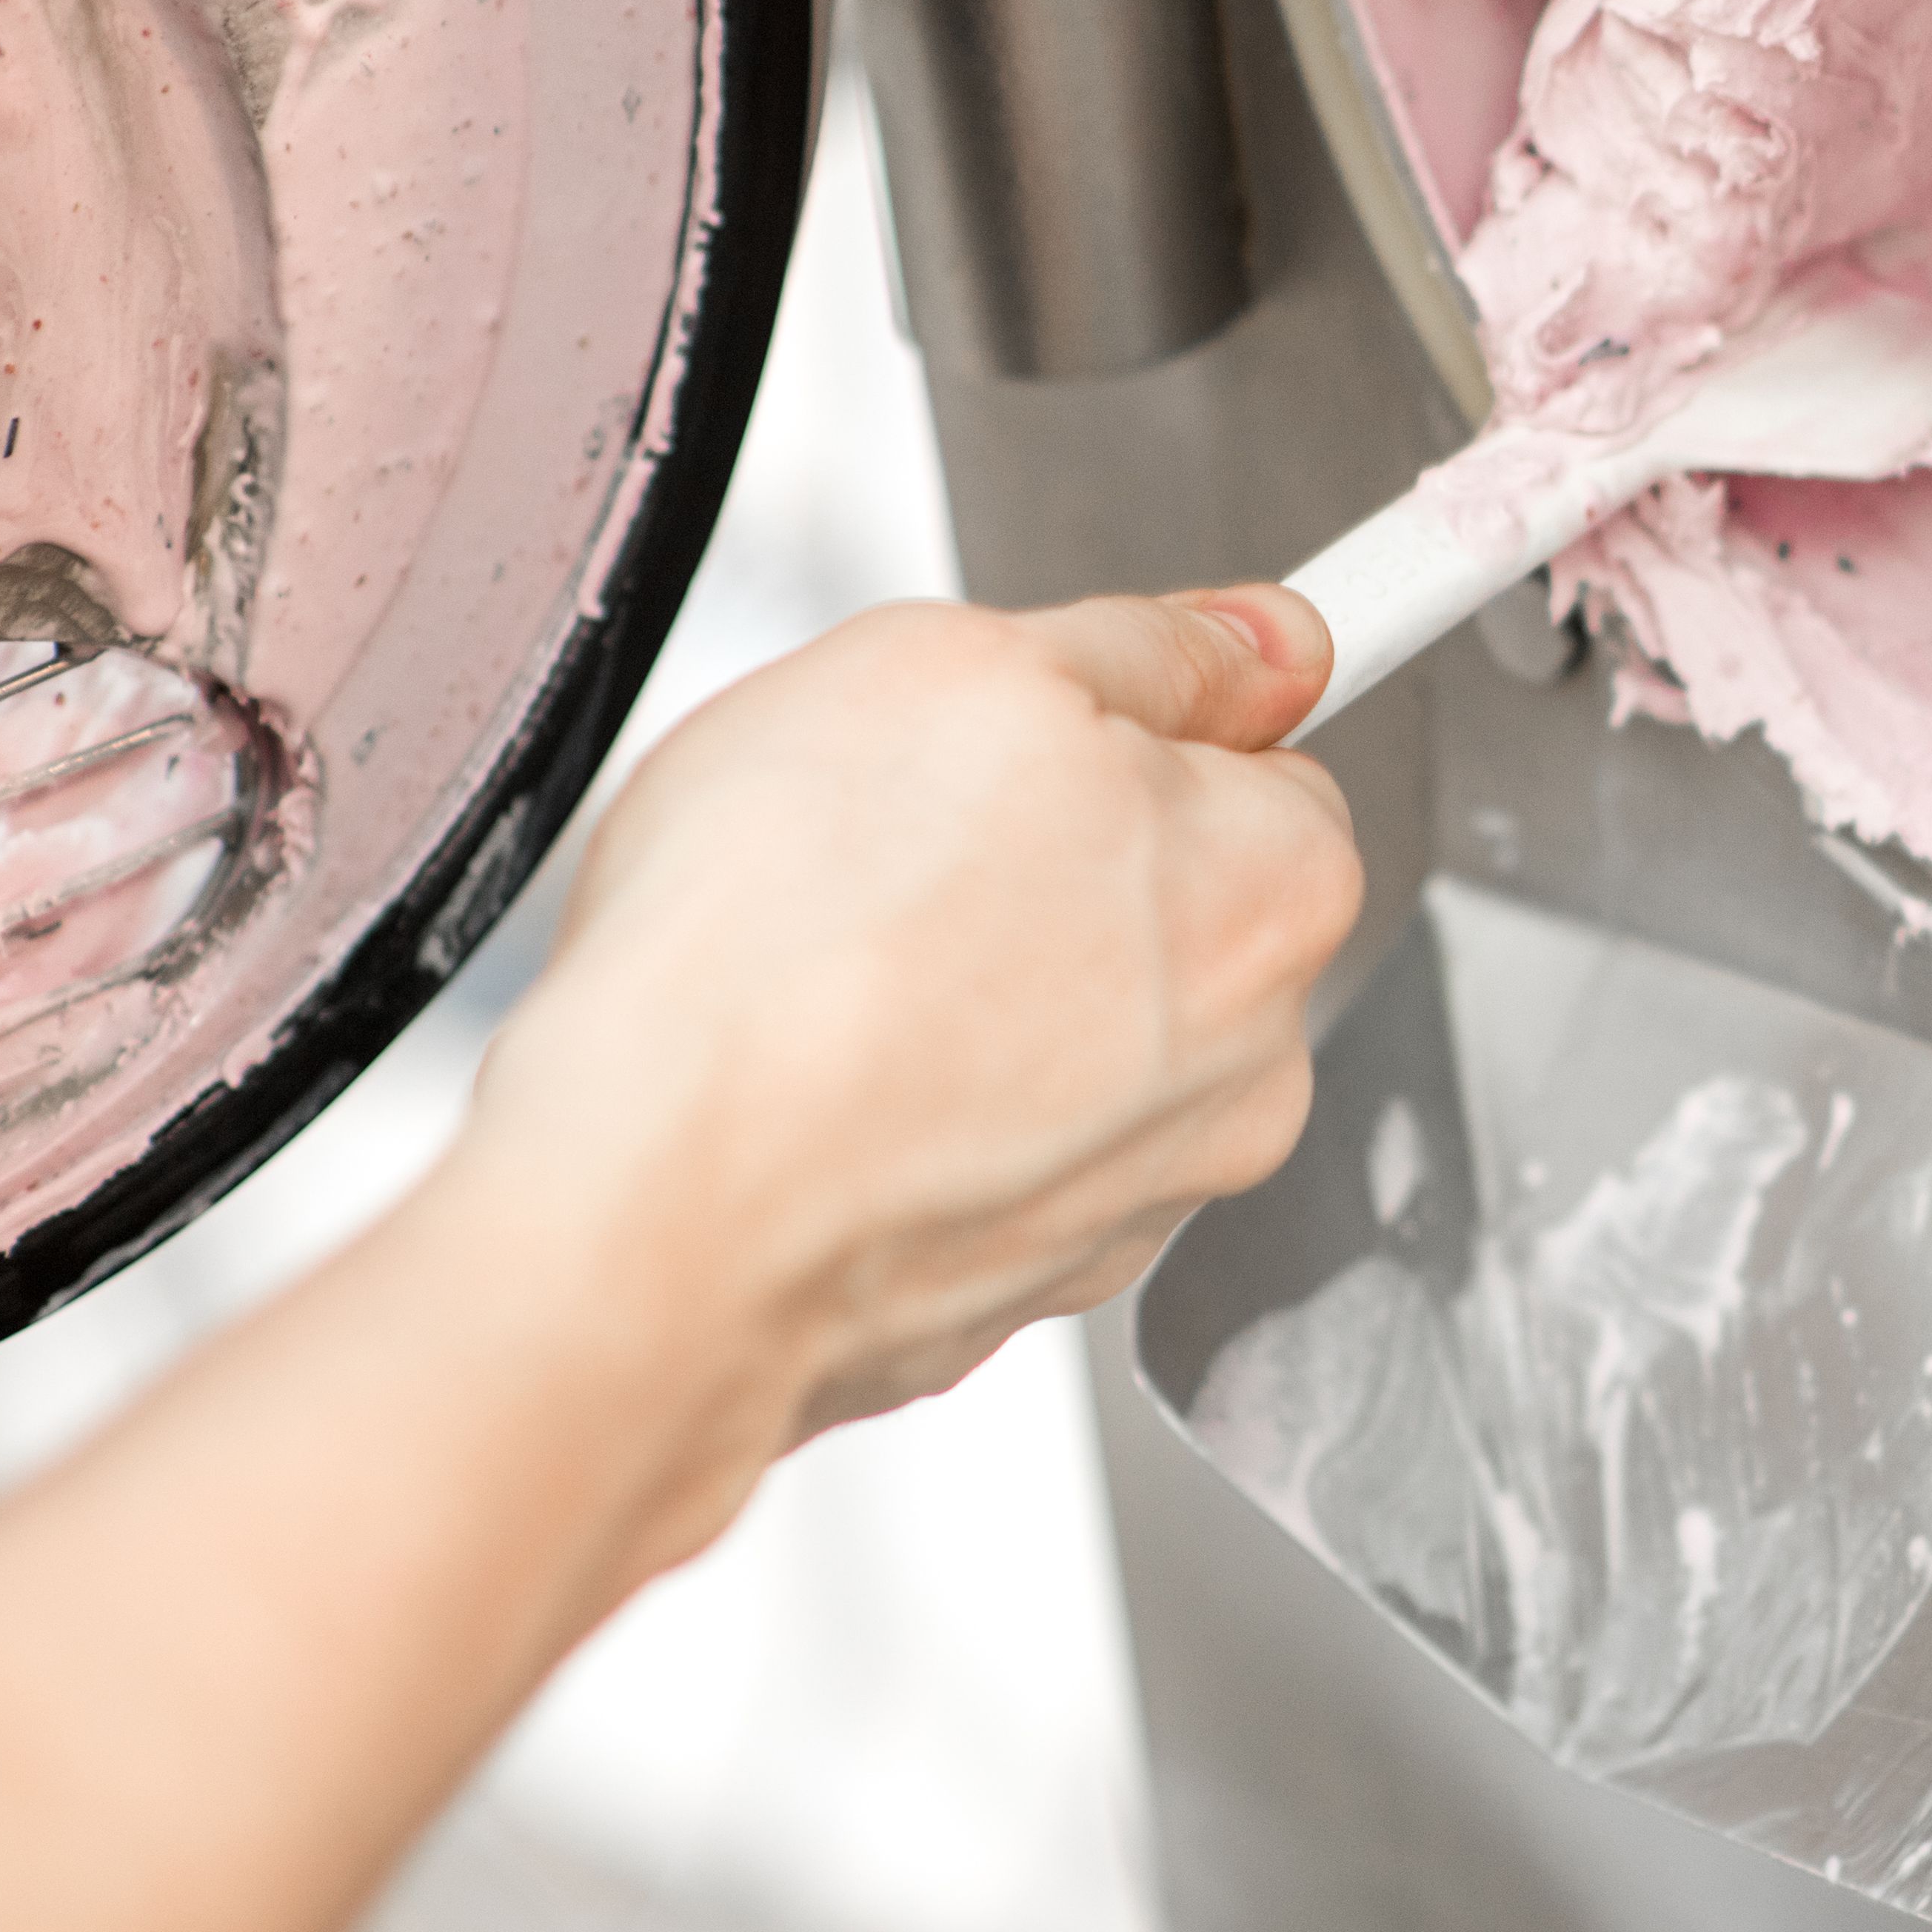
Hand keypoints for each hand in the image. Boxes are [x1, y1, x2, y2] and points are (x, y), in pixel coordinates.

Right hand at [452, 587, 1361, 1572]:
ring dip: (964, 995)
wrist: (651, 1218)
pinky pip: (967, 1156)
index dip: (1145, 725)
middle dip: (1043, 864)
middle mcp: (1247, 1070)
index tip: (1078, 722)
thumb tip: (1261, 641)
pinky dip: (902, 1117)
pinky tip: (805, 1085)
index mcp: (1280, 895)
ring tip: (827, 973)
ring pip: (1061, 1040)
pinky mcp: (1004, 1290)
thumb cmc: (790, 952)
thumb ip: (1151, 649)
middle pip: (1164, 909)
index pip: (1270, 767)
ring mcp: (1129, 1199)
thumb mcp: (971, 666)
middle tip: (895, 844)